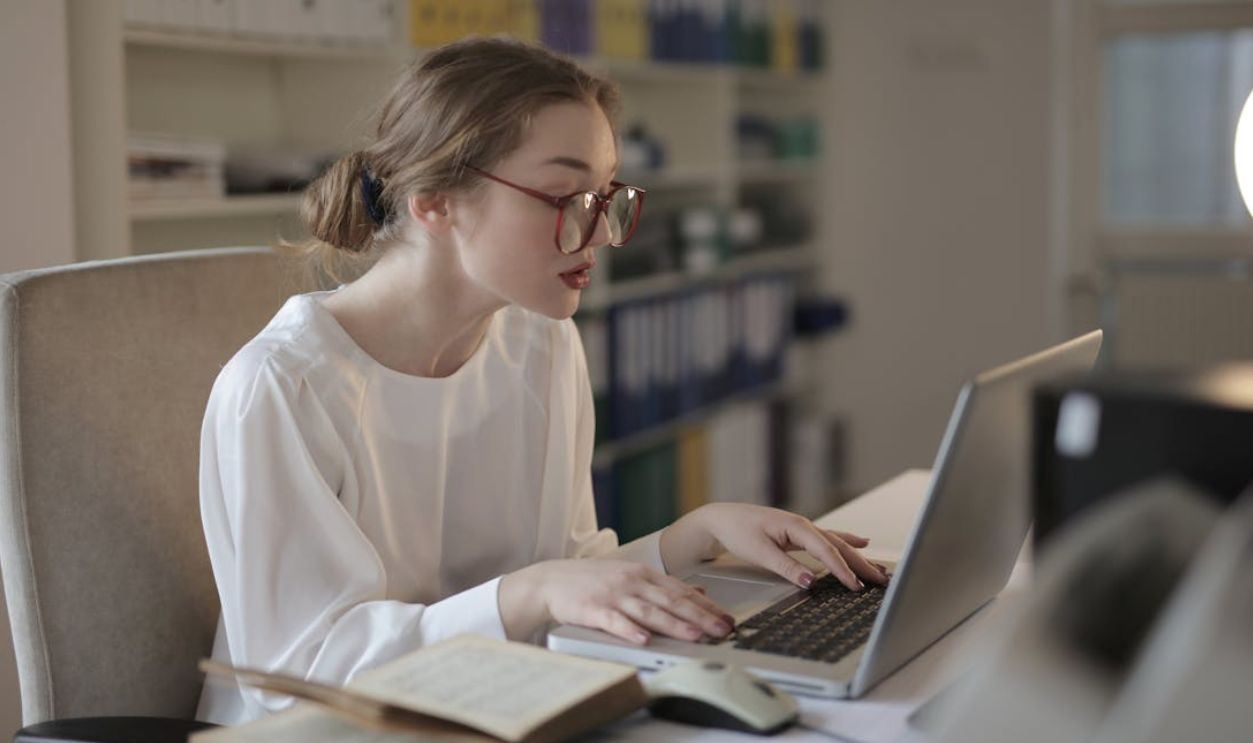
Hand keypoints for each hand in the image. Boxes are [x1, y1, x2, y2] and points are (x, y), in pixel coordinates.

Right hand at [498, 558, 734, 644]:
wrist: (552, 580)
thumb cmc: (594, 580)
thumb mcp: (632, 575)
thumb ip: (665, 584)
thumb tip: (700, 588)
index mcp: (643, 574)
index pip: (681, 590)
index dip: (707, 605)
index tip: (727, 618)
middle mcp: (632, 582)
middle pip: (671, 601)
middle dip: (700, 616)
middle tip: (722, 629)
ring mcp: (613, 595)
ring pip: (649, 611)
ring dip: (674, 624)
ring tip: (694, 636)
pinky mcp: (593, 609)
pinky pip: (614, 621)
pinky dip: (630, 630)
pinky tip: (643, 639)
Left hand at [661, 503, 889, 590]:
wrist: (721, 519)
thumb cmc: (737, 530)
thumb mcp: (759, 552)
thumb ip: (786, 567)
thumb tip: (810, 581)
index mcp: (796, 526)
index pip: (825, 550)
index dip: (842, 570)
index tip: (855, 586)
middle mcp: (803, 525)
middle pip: (838, 546)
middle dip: (860, 563)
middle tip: (881, 580)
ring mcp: (802, 529)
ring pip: (836, 543)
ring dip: (857, 556)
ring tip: (878, 568)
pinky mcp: (798, 534)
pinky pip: (828, 539)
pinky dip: (846, 542)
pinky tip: (861, 542)